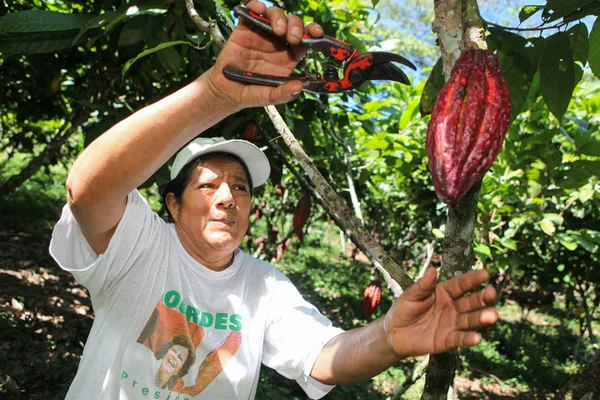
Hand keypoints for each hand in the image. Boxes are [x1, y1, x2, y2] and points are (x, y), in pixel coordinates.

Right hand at [205, 1, 323, 109]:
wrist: (227, 91)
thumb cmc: (251, 93)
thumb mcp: (269, 97)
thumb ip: (283, 93)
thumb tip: (299, 87)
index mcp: (288, 56)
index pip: (305, 39)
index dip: (313, 33)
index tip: (317, 34)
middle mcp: (277, 42)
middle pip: (292, 23)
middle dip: (297, 25)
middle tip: (293, 37)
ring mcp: (261, 34)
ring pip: (275, 15)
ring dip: (279, 17)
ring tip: (278, 29)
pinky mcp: (245, 29)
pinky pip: (252, 11)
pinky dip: (256, 5)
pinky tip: (259, 9)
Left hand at [384, 268, 498, 358]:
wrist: (394, 333)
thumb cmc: (403, 309)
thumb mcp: (410, 296)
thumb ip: (423, 286)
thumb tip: (432, 269)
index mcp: (444, 292)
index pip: (460, 284)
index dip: (472, 279)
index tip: (485, 273)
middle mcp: (452, 307)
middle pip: (470, 302)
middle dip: (482, 298)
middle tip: (491, 293)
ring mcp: (452, 324)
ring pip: (470, 320)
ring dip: (481, 318)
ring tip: (493, 315)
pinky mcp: (448, 340)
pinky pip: (460, 339)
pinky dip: (468, 338)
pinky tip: (477, 338)